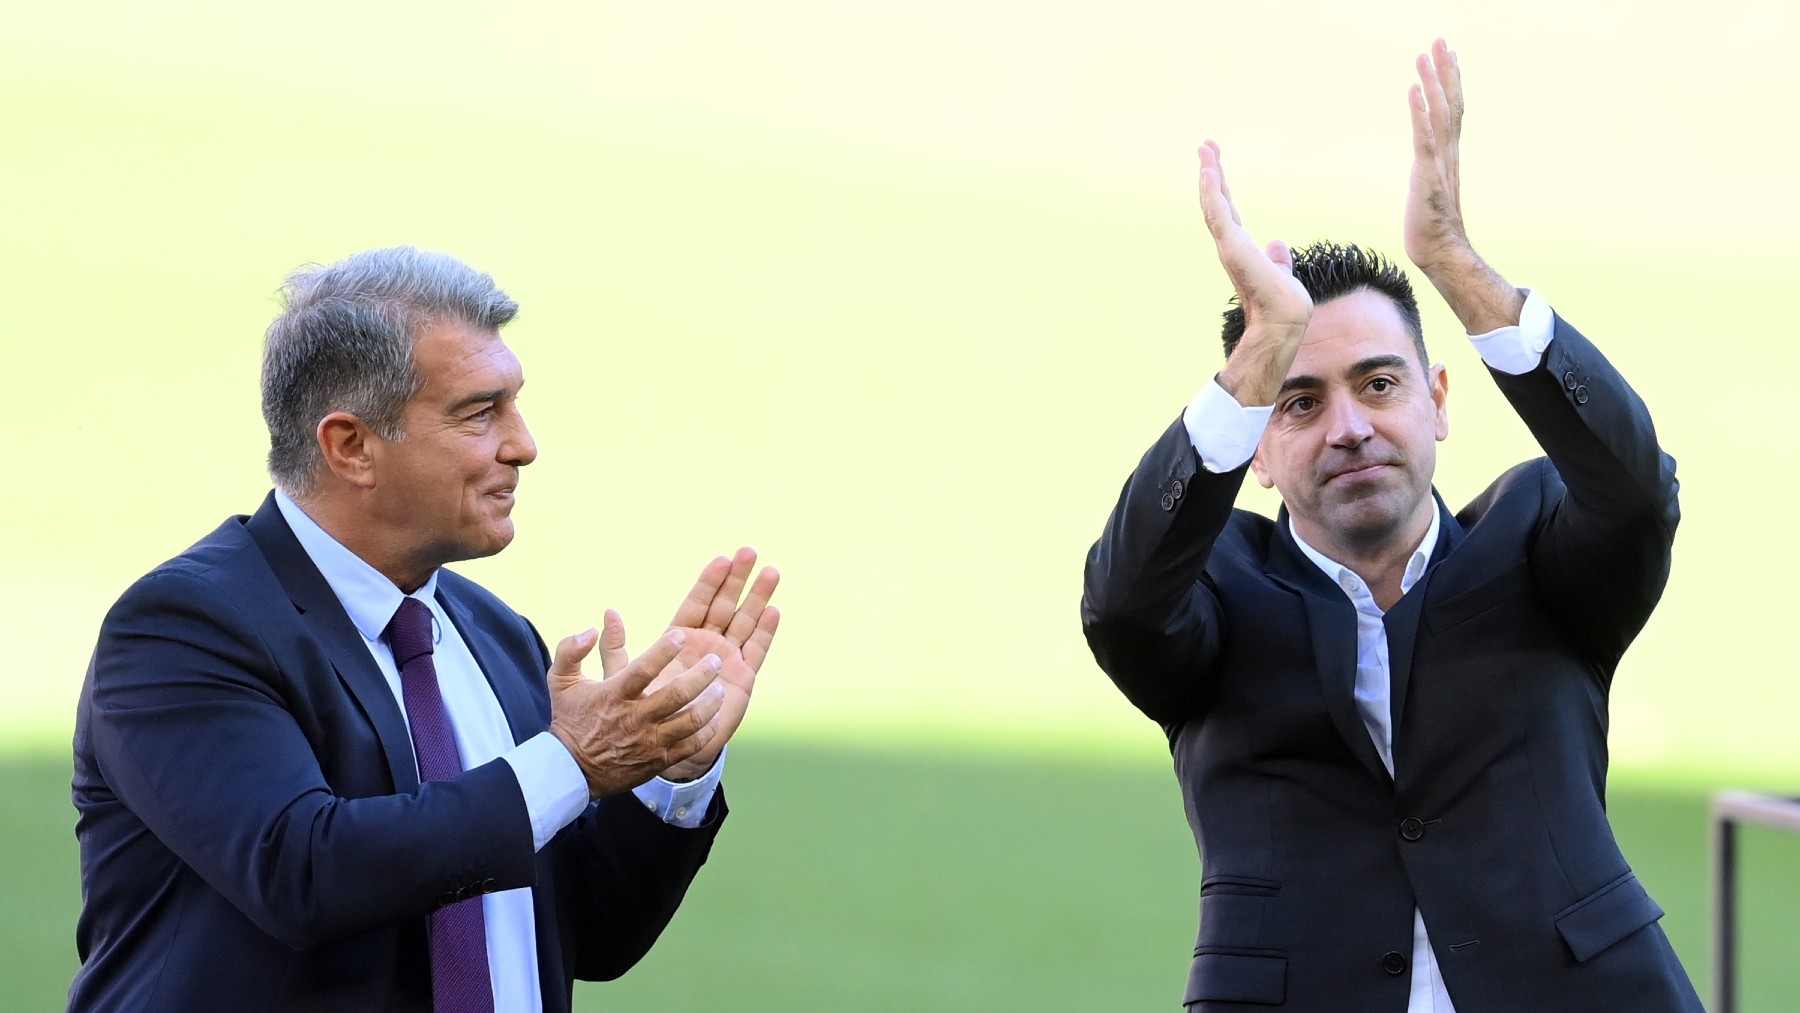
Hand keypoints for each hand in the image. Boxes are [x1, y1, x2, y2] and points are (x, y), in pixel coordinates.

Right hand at [547, 626, 726, 798]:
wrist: (571, 770)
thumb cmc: (570, 719)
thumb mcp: (561, 680)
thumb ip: (571, 650)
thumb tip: (591, 628)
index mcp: (614, 695)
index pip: (643, 669)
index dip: (663, 651)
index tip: (681, 635)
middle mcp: (635, 718)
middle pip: (677, 694)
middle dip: (702, 675)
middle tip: (716, 661)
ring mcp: (649, 742)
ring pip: (691, 721)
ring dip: (711, 703)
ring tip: (720, 689)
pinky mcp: (659, 760)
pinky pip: (692, 745)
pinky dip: (707, 730)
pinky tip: (714, 717)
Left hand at [616, 548, 779, 782]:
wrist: (665, 747)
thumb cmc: (642, 712)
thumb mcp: (620, 678)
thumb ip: (615, 648)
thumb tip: (608, 612)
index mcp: (679, 638)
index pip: (698, 602)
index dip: (710, 581)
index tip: (722, 559)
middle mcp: (706, 643)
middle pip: (725, 604)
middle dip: (738, 579)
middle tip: (749, 552)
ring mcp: (727, 659)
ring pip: (745, 621)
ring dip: (758, 597)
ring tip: (771, 572)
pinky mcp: (742, 678)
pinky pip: (756, 650)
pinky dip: (765, 631)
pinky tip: (774, 611)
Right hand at [1200, 140, 1312, 406]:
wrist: (1283, 321)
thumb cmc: (1283, 304)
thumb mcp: (1281, 273)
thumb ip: (1277, 260)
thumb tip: (1277, 245)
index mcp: (1242, 249)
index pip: (1229, 211)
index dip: (1222, 188)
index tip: (1215, 165)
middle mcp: (1232, 244)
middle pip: (1217, 201)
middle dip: (1212, 173)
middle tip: (1205, 145)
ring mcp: (1229, 245)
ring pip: (1214, 204)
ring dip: (1209, 175)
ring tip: (1206, 149)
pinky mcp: (1232, 247)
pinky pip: (1218, 213)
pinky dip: (1211, 192)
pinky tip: (1209, 172)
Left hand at [1402, 39, 1523, 331]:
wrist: (1440, 253)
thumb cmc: (1431, 227)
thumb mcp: (1429, 189)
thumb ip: (1431, 172)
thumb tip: (1426, 166)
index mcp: (1449, 154)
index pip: (1454, 109)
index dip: (1452, 80)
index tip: (1448, 53)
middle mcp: (1448, 153)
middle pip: (1451, 103)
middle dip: (1445, 70)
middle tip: (1440, 40)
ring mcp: (1439, 162)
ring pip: (1439, 113)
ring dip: (1432, 82)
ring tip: (1425, 54)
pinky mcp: (1426, 175)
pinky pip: (1423, 137)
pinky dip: (1420, 112)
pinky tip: (1414, 90)